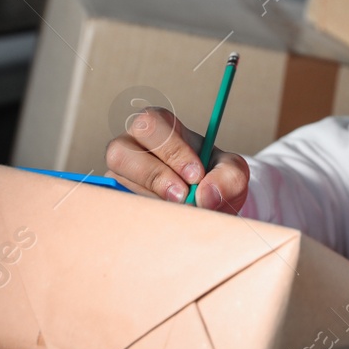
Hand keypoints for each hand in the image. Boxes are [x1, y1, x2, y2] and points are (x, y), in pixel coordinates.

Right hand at [105, 106, 248, 211]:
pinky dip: (141, 217)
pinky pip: (117, 208)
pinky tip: (164, 222)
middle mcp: (130, 146)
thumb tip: (206, 195)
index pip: (151, 126)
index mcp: (158, 127)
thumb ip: (228, 177)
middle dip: (154, 175)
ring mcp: (118, 176)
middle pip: (120, 151)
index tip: (196, 175)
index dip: (171, 150)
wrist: (207, 203)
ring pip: (116, 183)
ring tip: (177, 210)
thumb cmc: (214, 177)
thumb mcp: (232, 172)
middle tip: (183, 196)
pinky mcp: (116, 201)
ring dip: (148, 199)